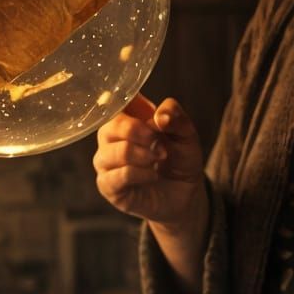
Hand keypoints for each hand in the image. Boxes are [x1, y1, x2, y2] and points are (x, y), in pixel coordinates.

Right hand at [94, 93, 205, 230]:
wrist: (185, 194)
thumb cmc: (180, 159)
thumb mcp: (187, 135)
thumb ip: (176, 118)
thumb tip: (160, 117)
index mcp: (125, 117)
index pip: (111, 99)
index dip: (123, 100)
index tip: (144, 110)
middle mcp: (109, 137)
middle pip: (109, 126)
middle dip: (138, 132)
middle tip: (159, 143)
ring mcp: (106, 162)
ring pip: (112, 152)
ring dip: (141, 155)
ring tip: (160, 159)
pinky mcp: (107, 186)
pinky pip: (116, 176)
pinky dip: (139, 174)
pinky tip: (153, 175)